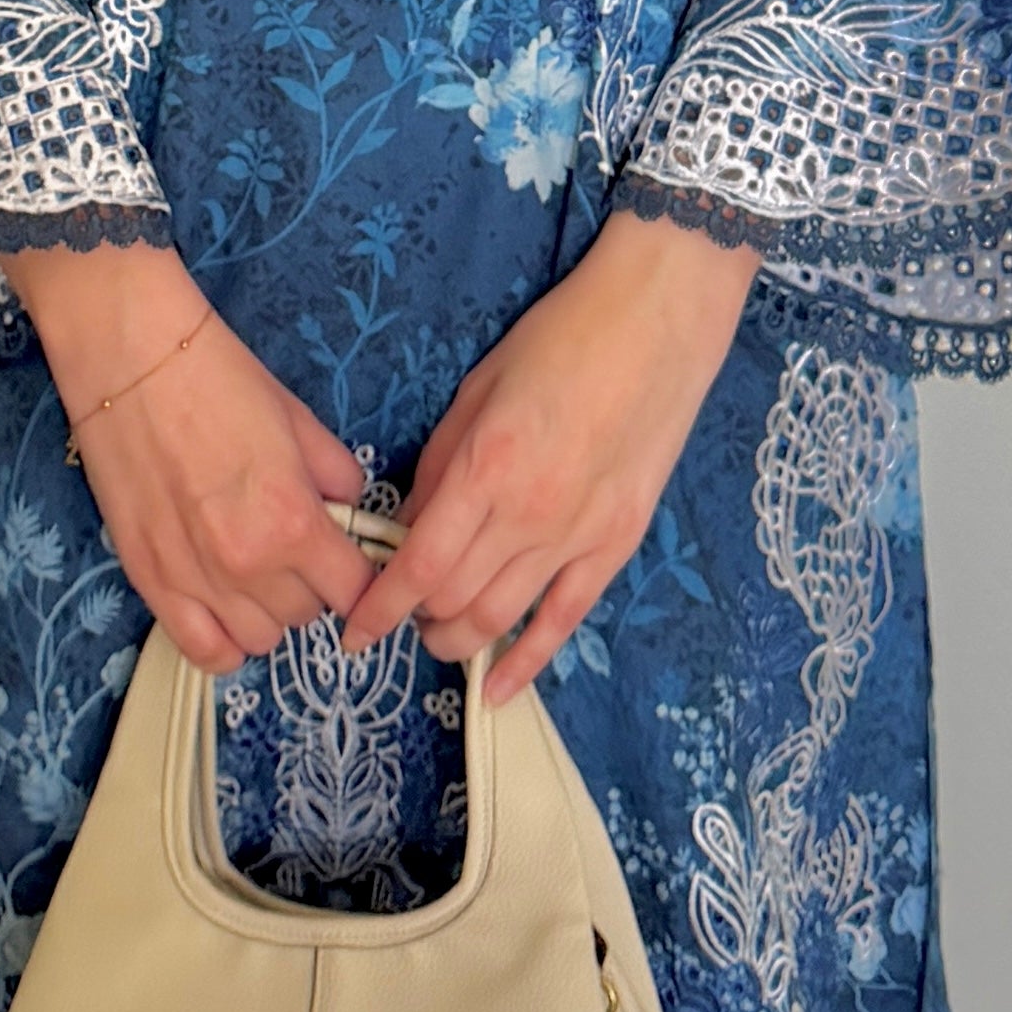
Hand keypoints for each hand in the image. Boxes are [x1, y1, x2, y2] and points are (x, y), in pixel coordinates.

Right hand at [0, 240, 373, 671]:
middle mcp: (248, 565)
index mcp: (294, 521)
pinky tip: (225, 606)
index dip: (360, 576)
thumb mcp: (299, 419)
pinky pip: (203, 651)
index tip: (351, 560)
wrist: (132, 359)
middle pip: (307, 615)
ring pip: (260, 639)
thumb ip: (336, 475)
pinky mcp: (149, 583)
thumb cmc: (219, 377)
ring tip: (257, 567)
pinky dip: (223, 641)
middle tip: (296, 542)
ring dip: (268, 608)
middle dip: (312, 582)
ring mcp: (195, 581)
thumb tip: (350, 509)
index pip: (355, 592)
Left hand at [339, 209, 757, 704]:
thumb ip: (442, 462)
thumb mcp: (478, 388)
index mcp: (486, 466)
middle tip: (400, 613)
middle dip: (416, 620)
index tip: (354, 630)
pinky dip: (527, 663)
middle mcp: (529, 514)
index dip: (379, 608)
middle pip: (454, 600)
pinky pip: (565, 622)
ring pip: (502, 621)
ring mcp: (578, 536)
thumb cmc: (561, 339)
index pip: (418, 565)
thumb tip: (414, 522)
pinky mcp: (616, 545)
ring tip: (439, 636)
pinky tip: (499, 689)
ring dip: (459, 641)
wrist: (656, 322)